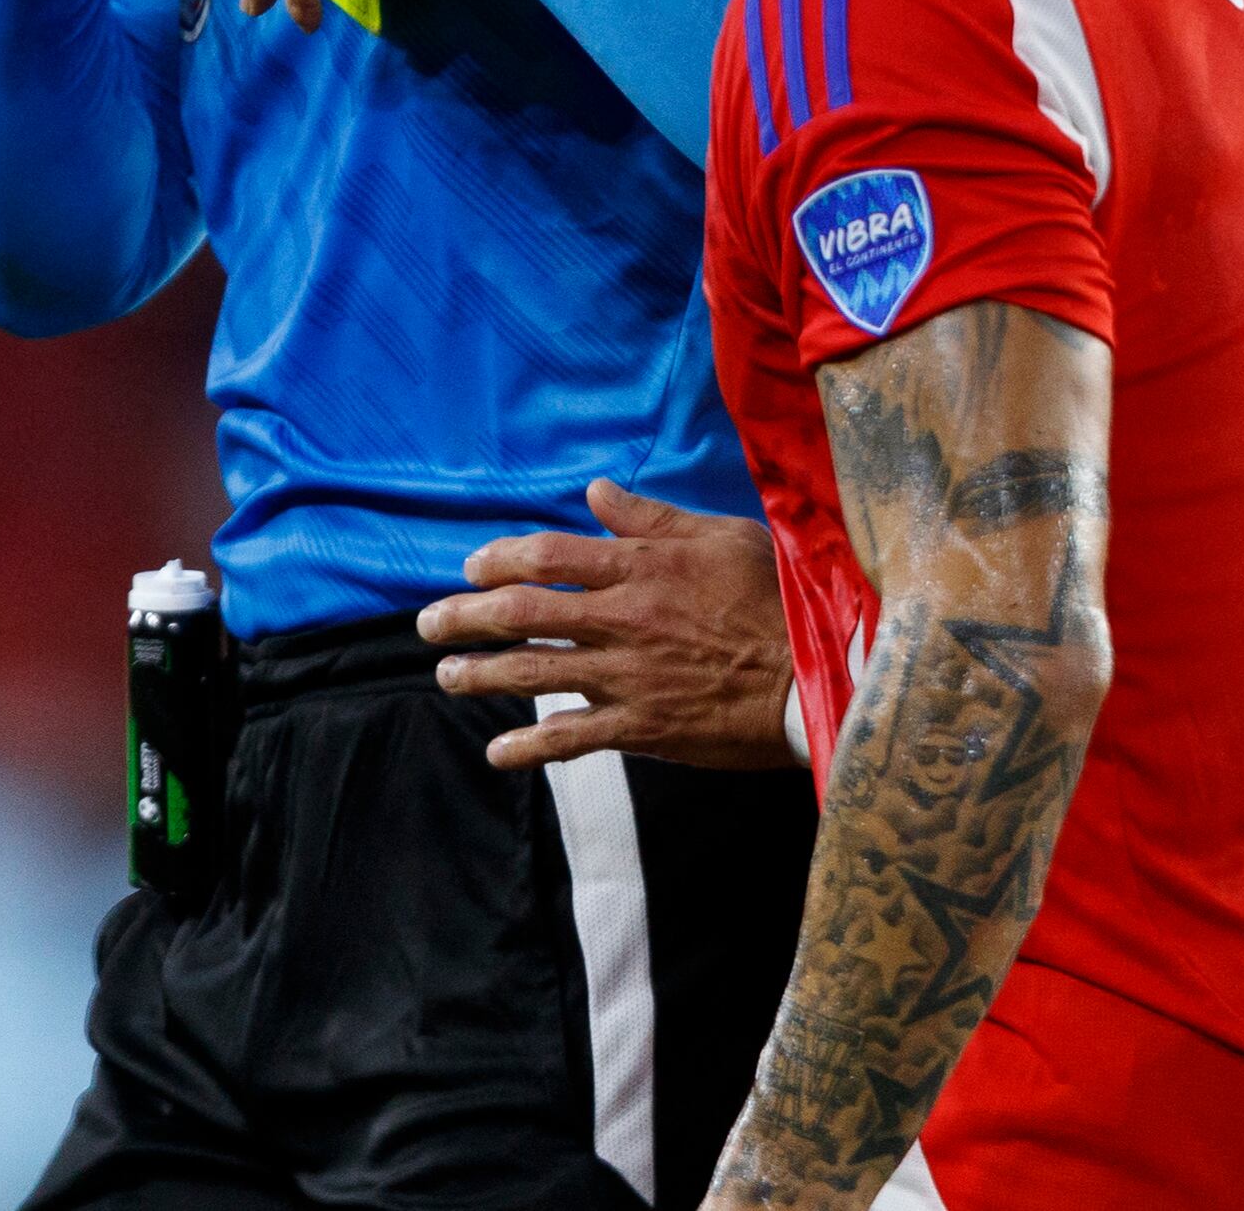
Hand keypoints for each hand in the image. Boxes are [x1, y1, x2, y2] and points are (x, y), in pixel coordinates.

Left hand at [417, 479, 797, 773]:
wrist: (813, 675)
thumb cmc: (775, 599)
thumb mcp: (721, 537)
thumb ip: (653, 517)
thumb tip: (598, 492)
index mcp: (640, 568)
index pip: (549, 556)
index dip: (499, 559)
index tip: (470, 567)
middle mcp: (622, 619)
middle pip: (522, 613)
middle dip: (466, 617)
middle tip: (429, 624)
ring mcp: (627, 676)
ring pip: (534, 672)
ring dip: (481, 675)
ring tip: (447, 677)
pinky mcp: (641, 727)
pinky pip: (570, 738)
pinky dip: (528, 746)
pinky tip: (498, 752)